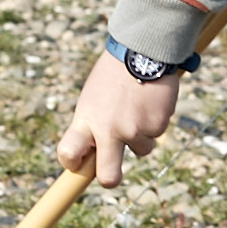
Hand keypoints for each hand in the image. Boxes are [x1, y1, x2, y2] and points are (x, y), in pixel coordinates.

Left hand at [62, 56, 182, 188]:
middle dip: (109, 179)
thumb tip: (94, 153)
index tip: (78, 162)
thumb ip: (91, 124)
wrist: (143, 48)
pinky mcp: (157, 125)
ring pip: (140, 150)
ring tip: (137, 107)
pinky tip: (150, 101)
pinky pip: (155, 134)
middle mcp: (109, 129)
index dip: (72, 162)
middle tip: (110, 174)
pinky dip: (154, 121)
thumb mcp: (93, 97)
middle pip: (108, 177)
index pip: (69, 153)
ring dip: (140, 135)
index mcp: (86, 119)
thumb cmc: (113, 74)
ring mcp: (135, 130)